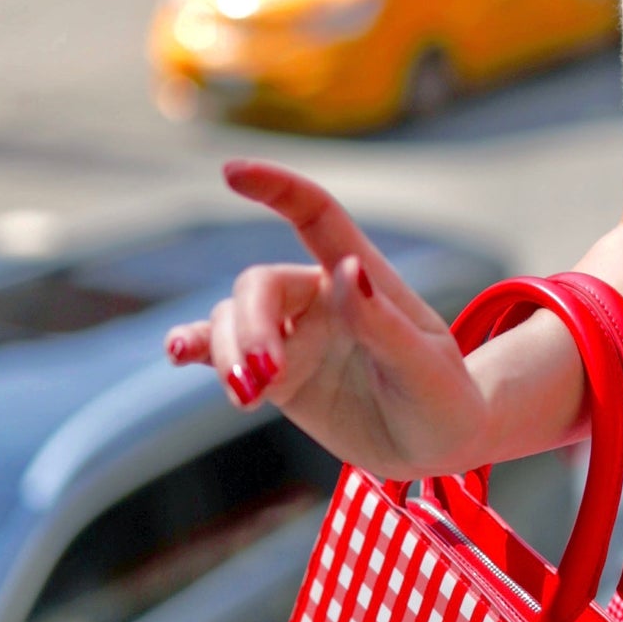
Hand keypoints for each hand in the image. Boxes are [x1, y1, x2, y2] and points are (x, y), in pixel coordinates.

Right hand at [163, 160, 491, 478]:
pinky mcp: (274, 374)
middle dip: (250, 328)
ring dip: (227, 353)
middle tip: (264, 378)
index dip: (277, 189)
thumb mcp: (425, 369)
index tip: (232, 172)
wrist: (436, 449)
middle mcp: (321, 297)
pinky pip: (222, 351)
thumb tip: (347, 270)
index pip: (316, 217)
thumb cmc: (444, 402)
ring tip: (246, 396)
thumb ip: (383, 324)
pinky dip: (196, 349)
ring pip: (232, 321)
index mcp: (364, 278)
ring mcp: (293, 334)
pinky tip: (178, 354)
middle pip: (258, 286)